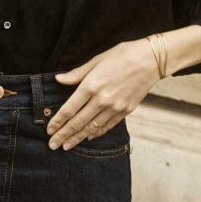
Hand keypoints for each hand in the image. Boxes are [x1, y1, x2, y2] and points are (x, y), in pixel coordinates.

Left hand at [46, 37, 160, 150]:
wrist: (151, 60)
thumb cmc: (123, 55)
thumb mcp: (97, 60)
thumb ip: (77, 73)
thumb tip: (58, 79)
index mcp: (92, 85)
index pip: (70, 108)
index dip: (58, 121)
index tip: (49, 130)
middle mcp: (102, 99)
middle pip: (78, 122)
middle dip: (64, 135)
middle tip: (53, 145)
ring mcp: (115, 107)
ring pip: (92, 128)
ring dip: (78, 138)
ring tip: (67, 146)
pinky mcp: (125, 111)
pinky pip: (107, 126)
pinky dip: (96, 133)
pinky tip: (89, 138)